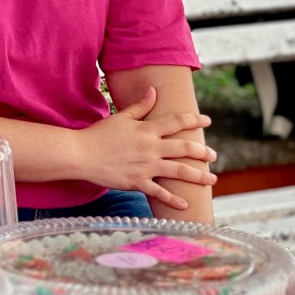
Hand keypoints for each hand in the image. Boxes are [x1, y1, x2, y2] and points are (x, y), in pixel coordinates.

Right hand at [72, 87, 215, 210]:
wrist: (81, 154)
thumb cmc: (99, 134)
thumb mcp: (121, 116)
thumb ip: (141, 105)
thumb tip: (154, 90)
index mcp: (147, 130)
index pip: (177, 121)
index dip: (194, 120)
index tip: (207, 121)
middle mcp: (150, 148)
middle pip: (184, 148)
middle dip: (202, 151)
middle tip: (213, 155)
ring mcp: (145, 166)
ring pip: (178, 171)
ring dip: (197, 175)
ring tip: (211, 179)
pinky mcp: (137, 183)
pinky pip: (159, 193)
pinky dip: (173, 200)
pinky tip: (186, 204)